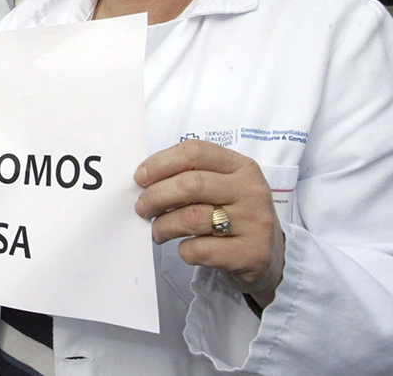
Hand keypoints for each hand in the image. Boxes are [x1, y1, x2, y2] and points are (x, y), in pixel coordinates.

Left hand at [134, 139, 285, 305]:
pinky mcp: (252, 254)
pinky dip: (184, 250)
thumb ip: (190, 176)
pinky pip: (201, 249)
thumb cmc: (233, 216)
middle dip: (155, 197)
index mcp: (242, 167)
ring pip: (192, 218)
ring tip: (158, 232)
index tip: (140, 178)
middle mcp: (252, 190)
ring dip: (163, 226)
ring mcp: (255, 222)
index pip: (195, 152)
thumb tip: (144, 179)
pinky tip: (186, 248)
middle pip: (190, 184)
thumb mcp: (222, 187)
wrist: (269, 257)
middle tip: (143, 209)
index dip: (160, 163)